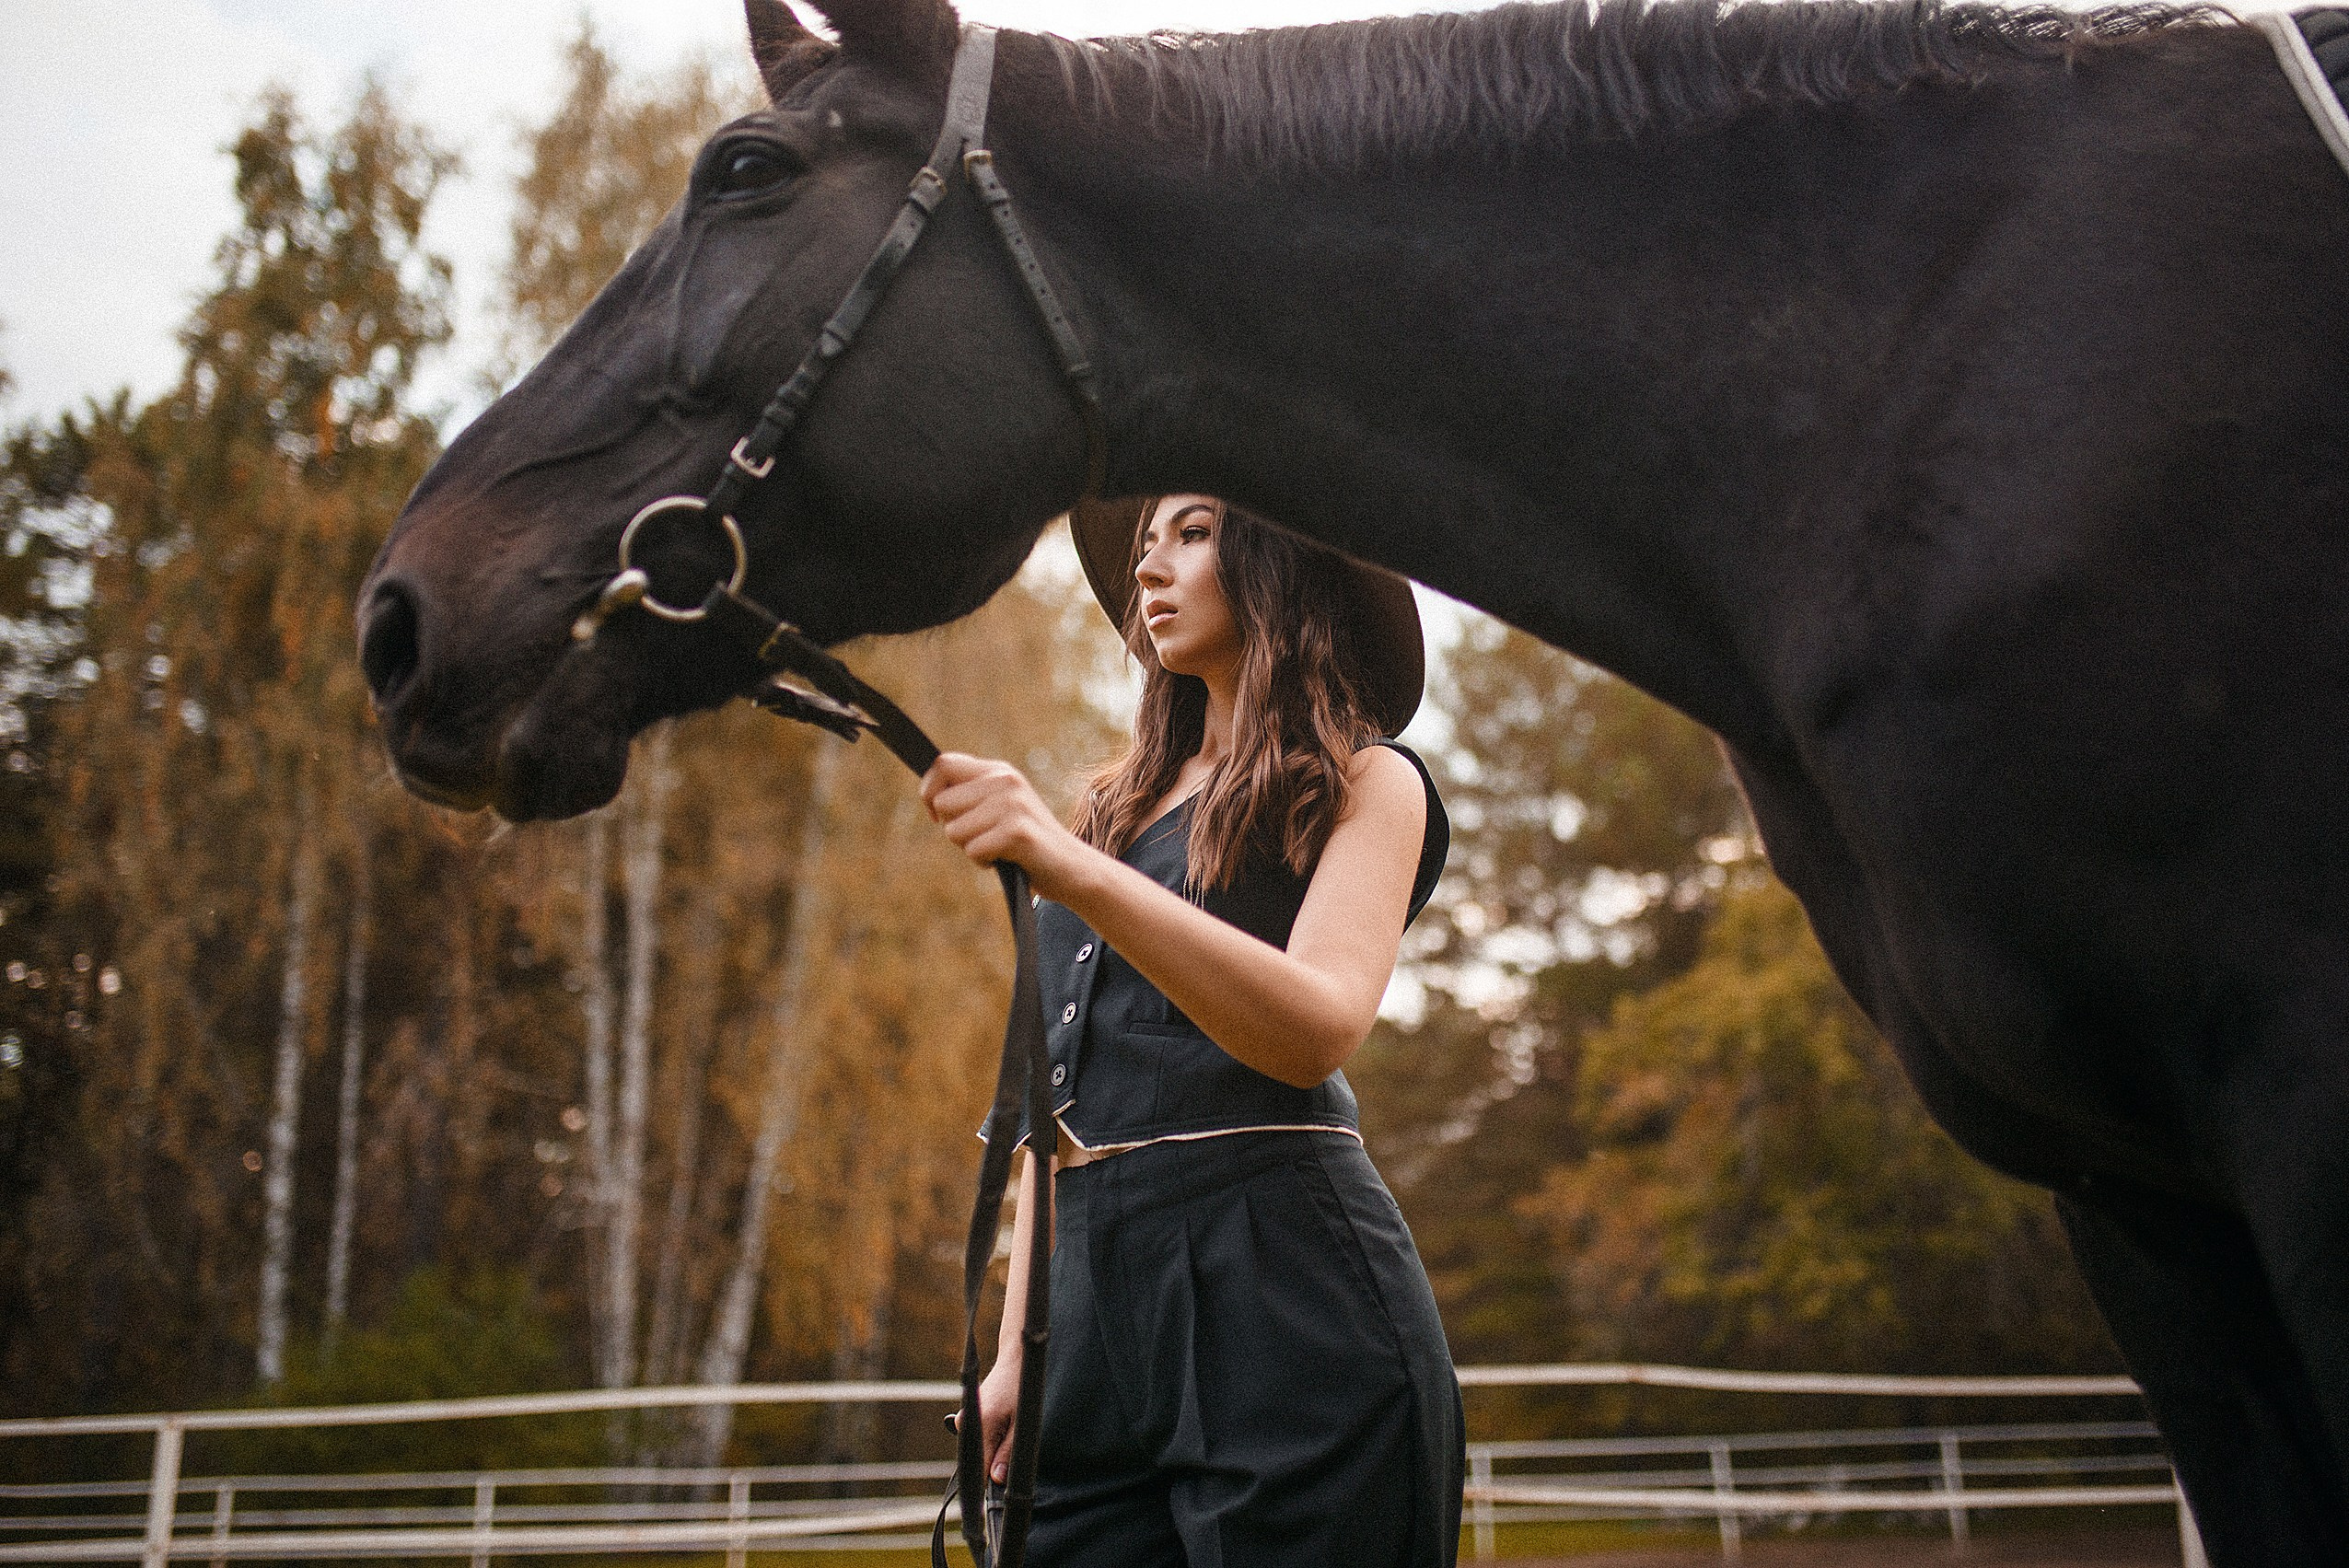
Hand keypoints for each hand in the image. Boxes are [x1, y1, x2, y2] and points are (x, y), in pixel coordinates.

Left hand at [920, 753, 1082, 897]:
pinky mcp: (1017, 831)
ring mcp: (1013, 804)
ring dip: (971, 848)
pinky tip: (1007, 859)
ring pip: (954, 830)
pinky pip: (973, 851)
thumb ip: (971, 795)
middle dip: (954, 828)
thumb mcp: (1000, 808)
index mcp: (999, 771)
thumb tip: (929, 795)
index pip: (943, 764)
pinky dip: (984, 862)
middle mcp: (1006, 781)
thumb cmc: (1027, 843)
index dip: (928, 791)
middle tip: (984, 836)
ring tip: (999, 847)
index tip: (936, 816)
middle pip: (942, 802)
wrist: (1073, 867)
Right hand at [977, 1350, 1021, 1484]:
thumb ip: (1008, 1453)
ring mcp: (964, 1418)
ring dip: (994, 1447)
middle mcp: (965, 1422)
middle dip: (995, 1462)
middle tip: (1013, 1447)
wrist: (1015, 1360)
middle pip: (978, 1458)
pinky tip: (1004, 1421)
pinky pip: (978, 1436)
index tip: (999, 1491)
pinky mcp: (968, 1414)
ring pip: (979, 1447)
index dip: (989, 1483)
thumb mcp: (1022, 1423)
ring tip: (1010, 1426)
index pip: (978, 1468)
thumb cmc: (1021, 1388)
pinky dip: (991, 1436)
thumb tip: (996, 1479)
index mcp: (979, 1425)